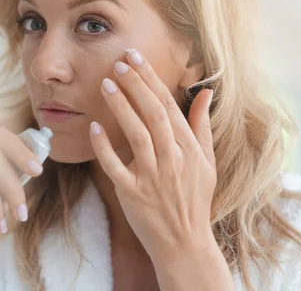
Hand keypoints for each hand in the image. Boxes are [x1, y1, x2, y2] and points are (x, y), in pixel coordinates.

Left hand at [89, 49, 227, 287]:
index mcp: (189, 148)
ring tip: (106, 84)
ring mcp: (153, 177)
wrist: (185, 242)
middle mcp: (173, 159)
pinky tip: (94, 127)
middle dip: (135, 85)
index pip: (168, 106)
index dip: (150, 80)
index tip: (135, 58)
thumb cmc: (194, 198)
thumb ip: (202, 125)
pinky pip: (116, 167)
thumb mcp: (206, 161)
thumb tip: (205, 92)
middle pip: (153, 114)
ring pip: (136, 135)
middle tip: (118, 62)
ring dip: (121, 107)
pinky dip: (104, 147)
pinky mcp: (133, 194)